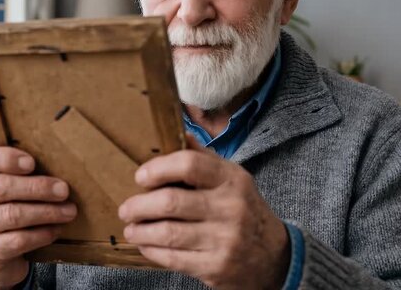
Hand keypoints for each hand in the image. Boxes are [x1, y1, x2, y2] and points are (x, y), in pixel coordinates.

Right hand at [0, 144, 76, 289]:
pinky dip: (41, 234)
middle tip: (63, 190)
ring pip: (12, 215)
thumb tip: (58, 166)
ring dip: (46, 212)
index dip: (6, 158)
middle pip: (2, 187)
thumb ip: (21, 173)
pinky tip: (55, 230)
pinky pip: (16, 240)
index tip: (32, 163)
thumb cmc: (5, 207)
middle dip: (38, 188)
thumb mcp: (6, 186)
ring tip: (68, 211)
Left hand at [118, 134, 289, 288]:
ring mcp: (224, 240)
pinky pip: (173, 258)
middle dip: (140, 205)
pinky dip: (152, 251)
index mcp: (232, 179)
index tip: (141, 177)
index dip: (158, 169)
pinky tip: (145, 245)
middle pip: (171, 201)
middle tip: (126, 209)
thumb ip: (204, 159)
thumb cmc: (245, 211)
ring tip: (131, 228)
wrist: (274, 257)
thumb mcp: (234, 179)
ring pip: (168, 233)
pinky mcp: (216, 267)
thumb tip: (178, 134)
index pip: (189, 164)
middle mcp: (231, 208)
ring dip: (141, 230)